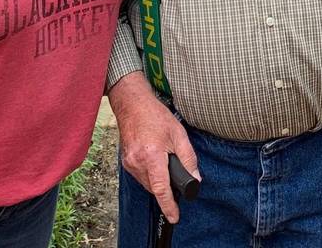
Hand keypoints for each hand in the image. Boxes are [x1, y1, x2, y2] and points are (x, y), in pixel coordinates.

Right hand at [109, 73, 199, 222]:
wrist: (132, 105)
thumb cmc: (155, 116)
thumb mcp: (179, 134)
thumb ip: (189, 158)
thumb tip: (196, 179)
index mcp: (152, 155)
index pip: (161, 188)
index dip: (168, 205)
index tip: (174, 217)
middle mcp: (137, 162)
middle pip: (155, 187)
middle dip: (167, 184)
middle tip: (172, 166)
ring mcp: (129, 163)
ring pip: (147, 183)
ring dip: (158, 178)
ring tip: (162, 157)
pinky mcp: (125, 163)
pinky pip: (141, 176)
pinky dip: (150, 172)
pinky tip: (153, 158)